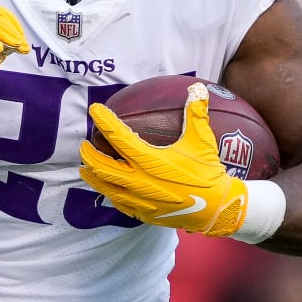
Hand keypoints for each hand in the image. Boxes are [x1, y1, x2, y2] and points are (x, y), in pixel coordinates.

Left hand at [79, 83, 248, 235]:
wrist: (218, 210)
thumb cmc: (209, 174)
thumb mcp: (203, 142)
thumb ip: (196, 115)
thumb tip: (197, 88)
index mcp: (151, 162)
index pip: (119, 137)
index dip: (105, 121)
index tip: (95, 110)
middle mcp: (140, 182)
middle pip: (103, 167)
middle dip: (89, 155)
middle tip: (83, 145)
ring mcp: (140, 200)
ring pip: (106, 187)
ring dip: (93, 176)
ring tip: (84, 168)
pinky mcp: (143, 214)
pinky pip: (118, 203)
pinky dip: (109, 192)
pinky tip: (106, 188)